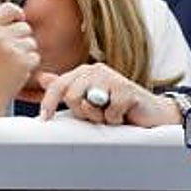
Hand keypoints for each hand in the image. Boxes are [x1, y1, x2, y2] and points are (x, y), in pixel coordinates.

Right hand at [0, 3, 39, 112]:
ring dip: (26, 53)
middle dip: (22, 39)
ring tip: (9, 66)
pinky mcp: (23, 61)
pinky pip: (35, 57)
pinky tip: (15, 73)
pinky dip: (29, 66)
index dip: (17, 14)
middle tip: (9, 55)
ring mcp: (11, 49)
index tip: (19, 20)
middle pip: (24, 27)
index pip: (8, 8)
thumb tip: (19, 18)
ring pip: (31, 42)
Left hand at [37, 64, 179, 126]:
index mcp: (82, 73)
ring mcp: (112, 78)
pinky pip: (108, 113)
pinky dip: (114, 120)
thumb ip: (65, 88)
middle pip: (70, 96)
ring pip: (87, 103)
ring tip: (109, 115)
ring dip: (97, 117)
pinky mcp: (126, 89)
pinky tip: (123, 114)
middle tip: (97, 116)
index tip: (44, 118)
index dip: (48, 102)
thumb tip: (41, 77)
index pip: (58, 86)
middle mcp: (96, 70)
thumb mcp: (86, 100)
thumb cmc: (115, 109)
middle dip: (81, 113)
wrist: (149, 114)